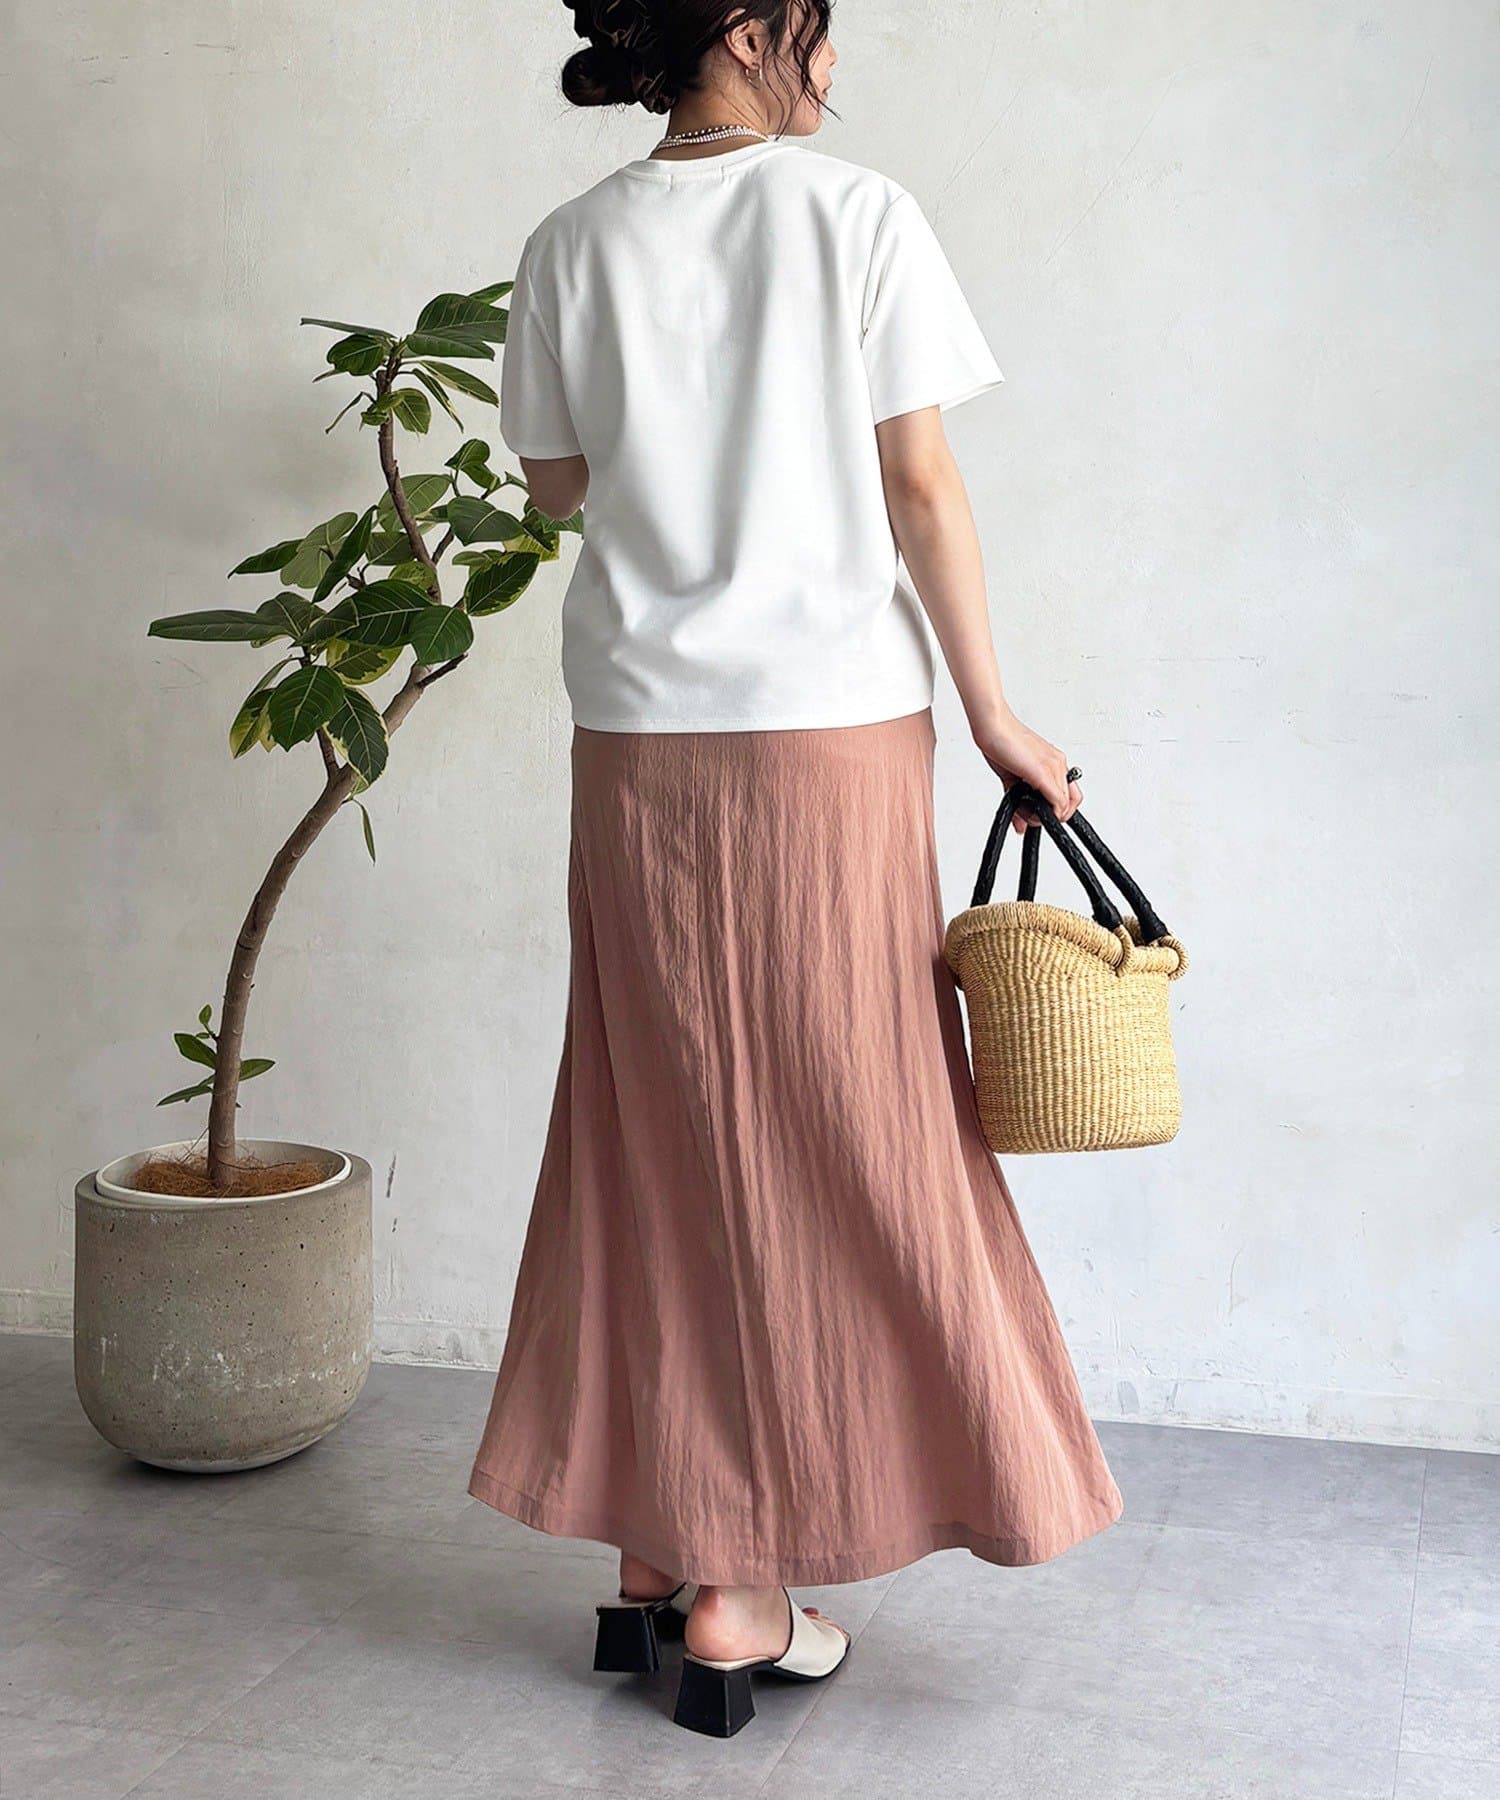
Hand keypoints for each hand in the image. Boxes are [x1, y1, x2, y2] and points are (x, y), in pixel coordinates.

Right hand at [974, 712, 1081, 832]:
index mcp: (1053, 762)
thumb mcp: (1012, 777)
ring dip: (1046, 817)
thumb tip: (1020, 823)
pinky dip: (1047, 813)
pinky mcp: (1044, 772)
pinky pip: (1058, 801)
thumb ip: (1019, 800)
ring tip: (1027, 815)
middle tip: (1033, 818)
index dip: (1057, 810)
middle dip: (1052, 817)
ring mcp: (1054, 767)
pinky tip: (1030, 811)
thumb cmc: (1000, 743)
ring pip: (1066, 805)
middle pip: (1072, 802)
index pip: (1068, 794)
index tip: (1040, 815)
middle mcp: (1058, 763)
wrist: (992, 725)